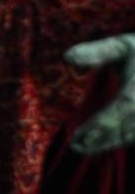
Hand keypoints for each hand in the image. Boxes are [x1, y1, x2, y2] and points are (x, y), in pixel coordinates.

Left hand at [65, 34, 134, 153]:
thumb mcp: (123, 46)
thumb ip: (96, 52)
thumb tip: (66, 58)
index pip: (123, 106)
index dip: (101, 123)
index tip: (77, 134)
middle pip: (129, 126)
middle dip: (102, 138)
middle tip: (75, 146)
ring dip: (111, 143)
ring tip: (84, 147)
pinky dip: (124, 140)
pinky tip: (104, 143)